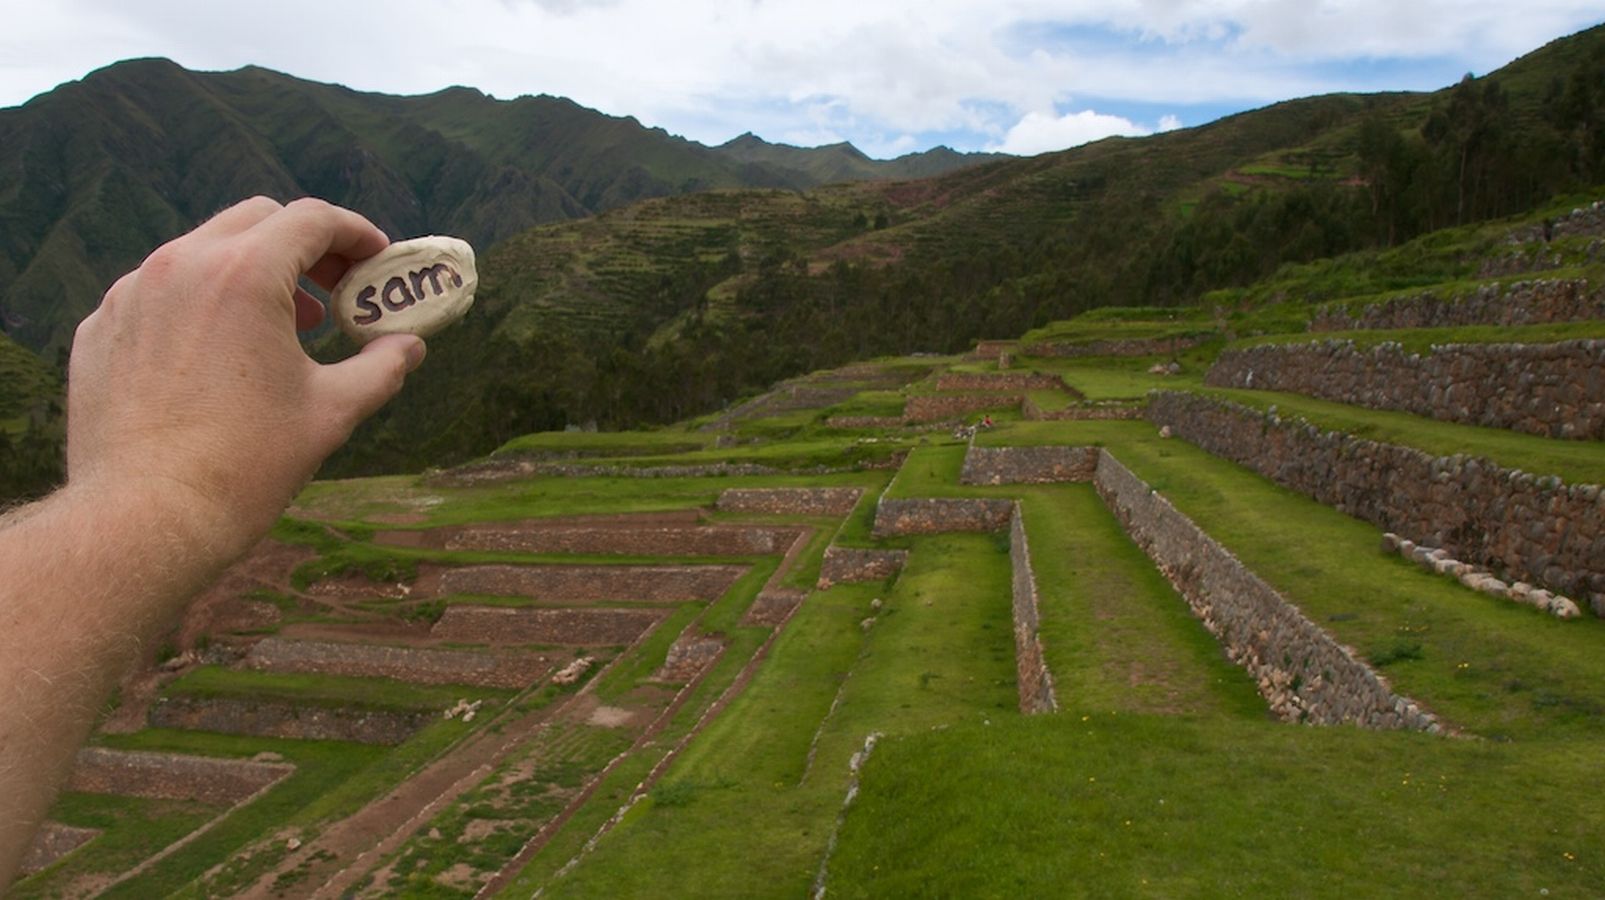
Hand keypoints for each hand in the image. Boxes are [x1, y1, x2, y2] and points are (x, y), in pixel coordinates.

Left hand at [65, 196, 425, 553]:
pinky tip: (220, 358)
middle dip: (303, 246)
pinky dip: (199, 305)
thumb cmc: (245, 464)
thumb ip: (380, 367)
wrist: (146, 518)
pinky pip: (158, 294)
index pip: (311, 219)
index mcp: (245, 275)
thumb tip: (409, 347)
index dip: (355, 233)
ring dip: (251, 273)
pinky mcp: (101, 329)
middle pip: (256, 220)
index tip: (376, 259)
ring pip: (201, 253)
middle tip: (333, 290)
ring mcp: (131, 295)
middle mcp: (180, 266)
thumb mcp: (332, 411)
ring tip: (281, 330)